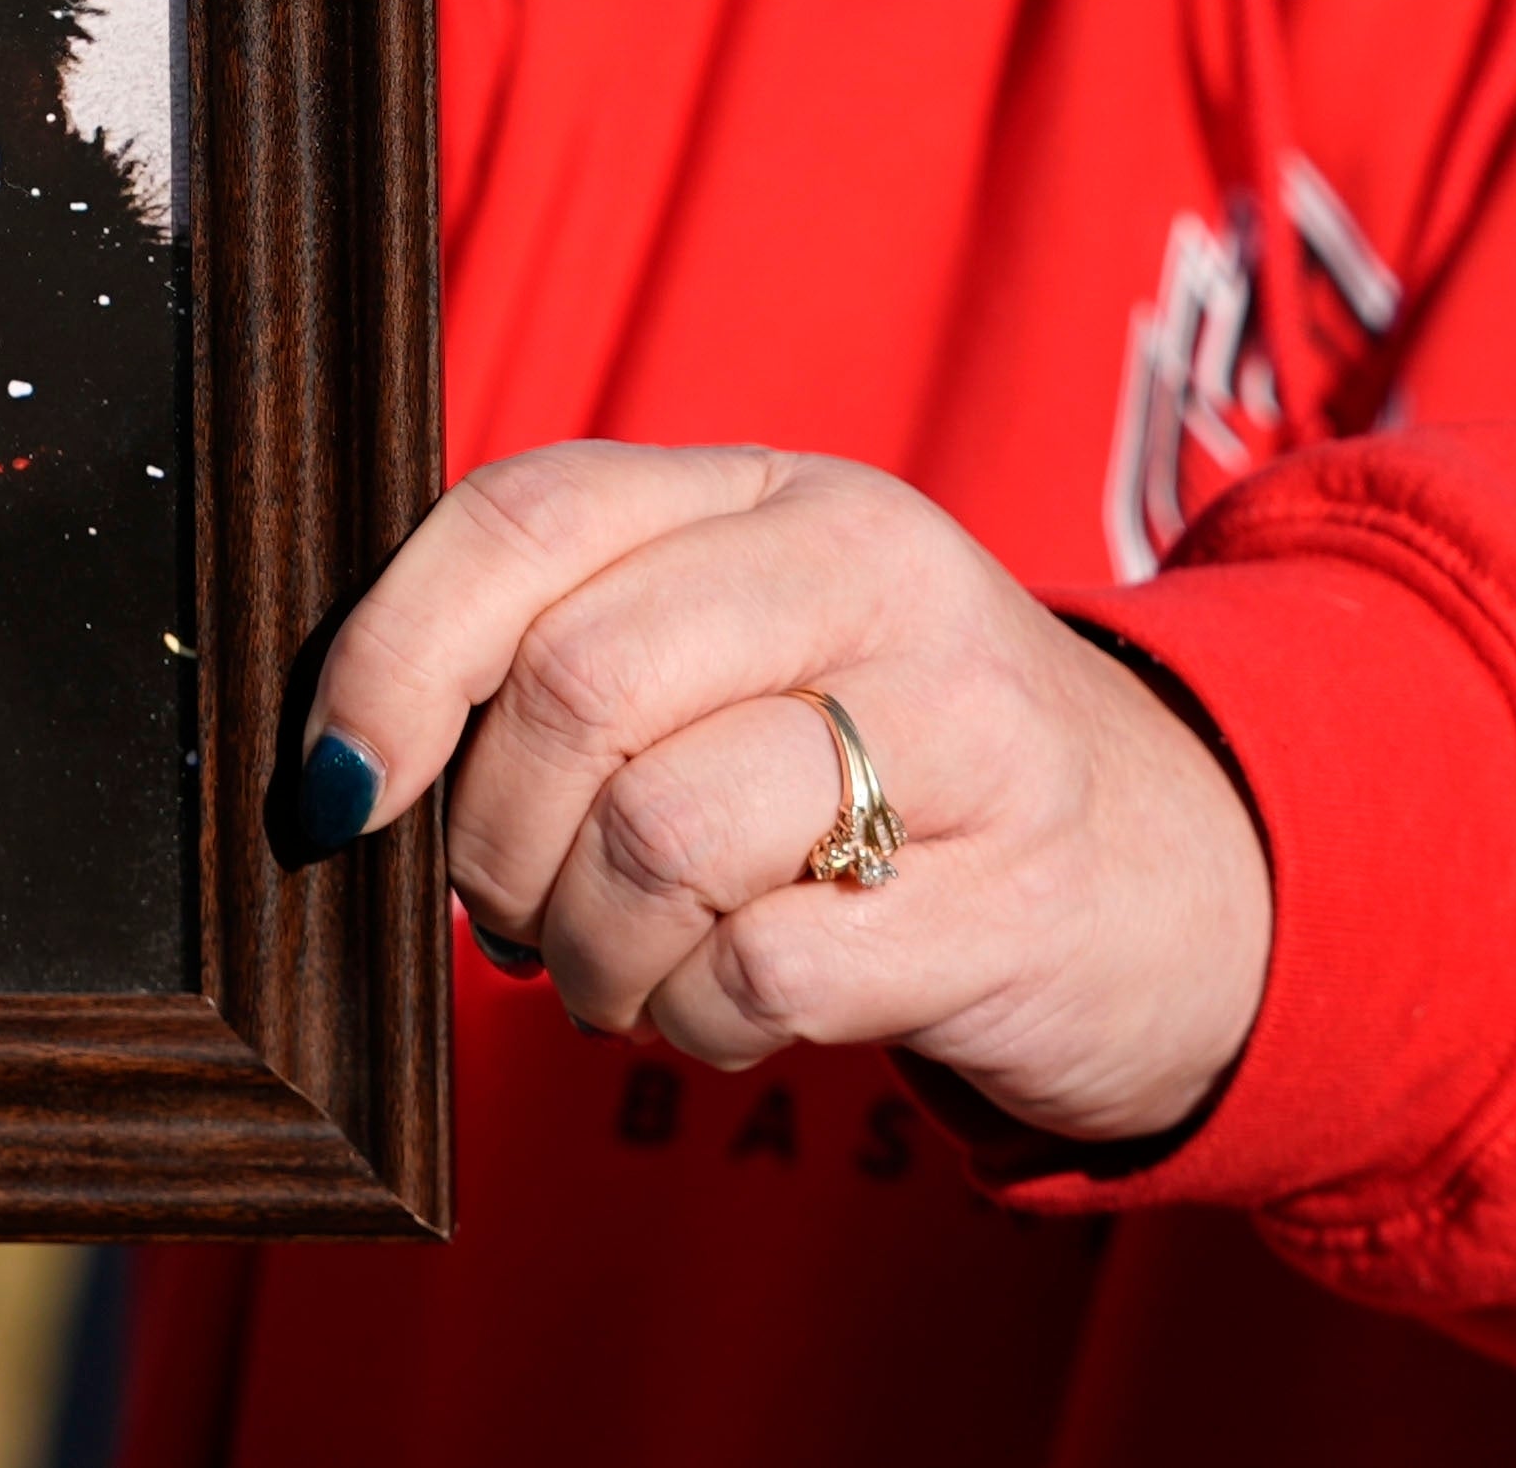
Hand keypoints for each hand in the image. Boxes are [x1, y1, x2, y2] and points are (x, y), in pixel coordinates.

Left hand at [291, 443, 1269, 1145]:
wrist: (1176, 871)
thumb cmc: (887, 765)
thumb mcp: (745, 651)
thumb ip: (573, 649)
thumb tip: (348, 759)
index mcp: (776, 493)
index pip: (527, 516)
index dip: (391, 656)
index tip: (339, 785)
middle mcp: (876, 573)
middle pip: (572, 687)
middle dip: (492, 842)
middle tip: (516, 912)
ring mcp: (963, 727)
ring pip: (654, 839)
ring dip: (592, 956)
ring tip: (629, 970)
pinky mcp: (1013, 894)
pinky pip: (758, 970)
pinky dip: (700, 1021)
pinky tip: (738, 1006)